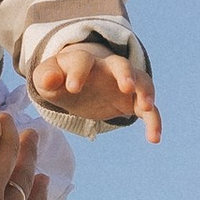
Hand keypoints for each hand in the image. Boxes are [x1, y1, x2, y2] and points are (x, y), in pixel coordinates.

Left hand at [34, 47, 161, 143]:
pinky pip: (149, 110)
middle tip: (127, 87)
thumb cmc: (61, 79)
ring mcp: (124, 84)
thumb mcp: (48, 79)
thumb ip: (45, 77)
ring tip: (146, 107)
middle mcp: (108, 69)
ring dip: (146, 92)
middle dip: (125, 74)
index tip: (72, 88)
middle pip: (121, 64)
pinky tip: (154, 138)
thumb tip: (49, 79)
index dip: (78, 72)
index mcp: (83, 62)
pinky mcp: (133, 101)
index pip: (82, 60)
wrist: (79, 82)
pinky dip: (154, 122)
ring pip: (142, 82)